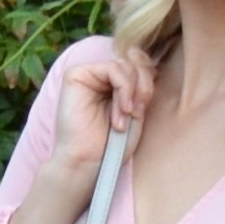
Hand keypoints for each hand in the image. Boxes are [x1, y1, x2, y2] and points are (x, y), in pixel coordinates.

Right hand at [7, 46, 152, 223]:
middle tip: (138, 111)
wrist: (88, 163)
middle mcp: (100, 76)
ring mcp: (88, 74)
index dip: (149, 81)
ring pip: (125, 64)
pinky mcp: (76, 75)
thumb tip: (147, 60)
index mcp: (114, 84)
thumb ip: (141, 86)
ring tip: (125, 116)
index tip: (144, 109)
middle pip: (135, 60)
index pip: (139, 64)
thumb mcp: (136, 111)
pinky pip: (112, 68)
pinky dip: (123, 89)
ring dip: (133, 92)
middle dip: (144, 85)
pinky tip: (120, 112)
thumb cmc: (112, 145)